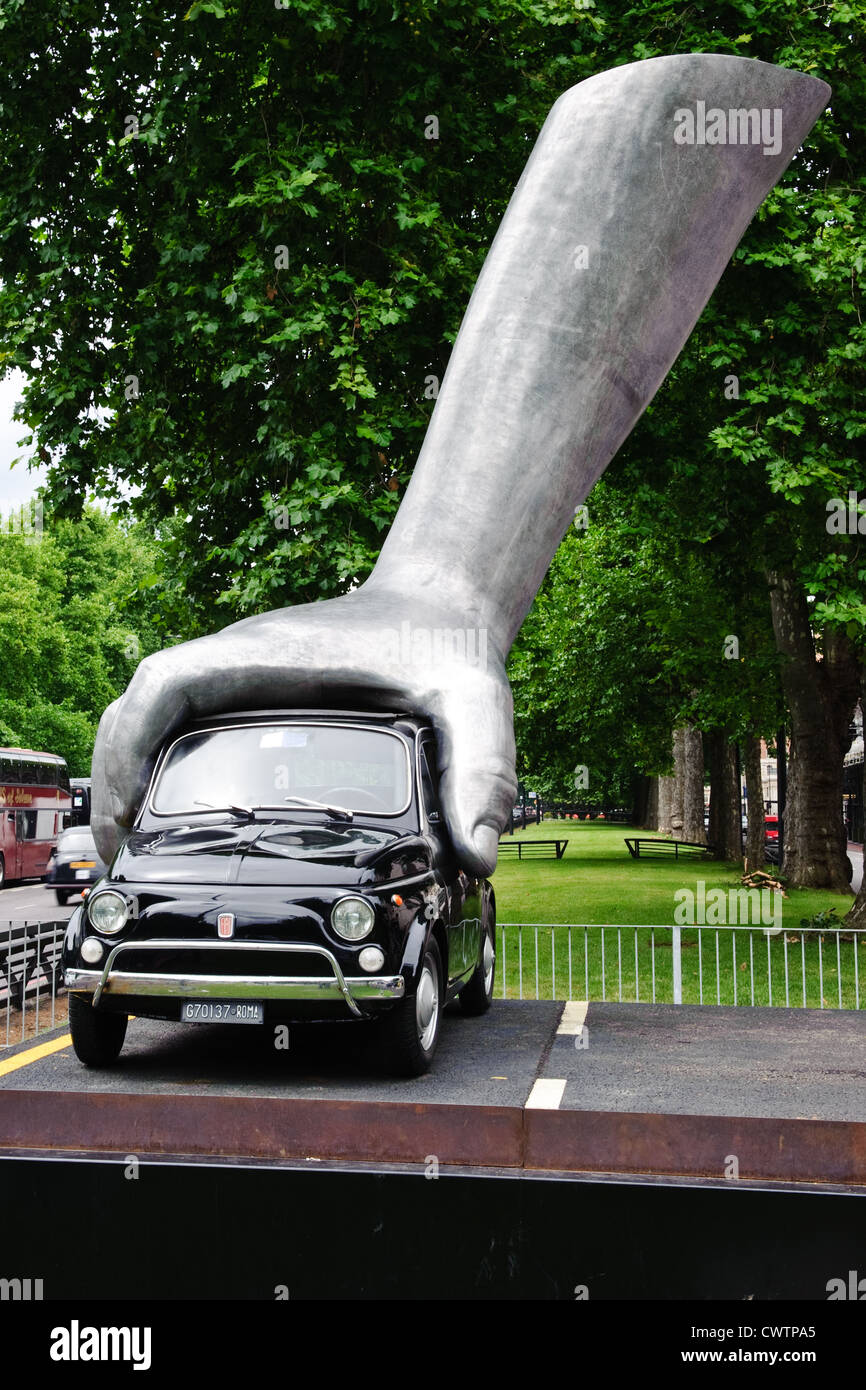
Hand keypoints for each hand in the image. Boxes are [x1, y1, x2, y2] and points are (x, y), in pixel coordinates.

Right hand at [91, 582, 515, 875]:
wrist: (442, 605)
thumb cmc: (447, 645)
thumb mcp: (475, 703)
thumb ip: (484, 769)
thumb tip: (476, 852)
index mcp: (268, 658)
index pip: (165, 687)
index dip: (129, 746)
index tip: (124, 812)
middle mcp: (238, 665)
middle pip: (135, 709)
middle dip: (113, 777)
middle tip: (122, 857)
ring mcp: (237, 680)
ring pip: (146, 718)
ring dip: (123, 774)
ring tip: (130, 850)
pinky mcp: (247, 697)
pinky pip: (176, 726)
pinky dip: (152, 767)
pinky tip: (170, 819)